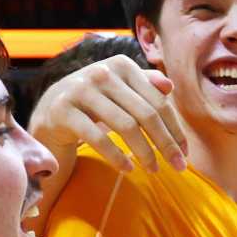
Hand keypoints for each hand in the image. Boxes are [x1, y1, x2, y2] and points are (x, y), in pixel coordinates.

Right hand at [28, 55, 187, 173]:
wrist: (51, 110)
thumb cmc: (96, 103)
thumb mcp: (121, 91)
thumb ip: (145, 85)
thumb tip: (170, 86)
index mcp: (122, 65)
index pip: (158, 101)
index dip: (175, 128)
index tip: (184, 153)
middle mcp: (102, 72)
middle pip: (146, 114)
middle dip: (166, 144)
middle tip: (178, 167)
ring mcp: (81, 90)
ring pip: (125, 126)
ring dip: (144, 153)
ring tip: (153, 170)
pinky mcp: (63, 110)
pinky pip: (98, 137)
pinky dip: (116, 155)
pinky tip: (128, 168)